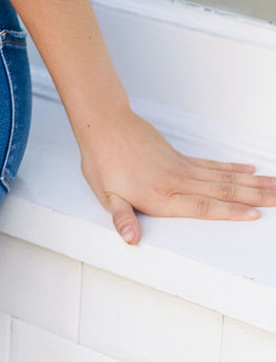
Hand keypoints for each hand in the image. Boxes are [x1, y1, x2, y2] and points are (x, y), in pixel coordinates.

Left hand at [78, 107, 275, 244]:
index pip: (202, 206)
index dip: (229, 212)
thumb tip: (129, 238)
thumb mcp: (106, 194)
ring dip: (252, 182)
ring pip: (224, 177)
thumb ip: (122, 218)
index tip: (255, 214)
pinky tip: (250, 169)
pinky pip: (213, 165)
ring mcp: (181, 168)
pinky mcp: (180, 157)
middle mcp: (177, 182)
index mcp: (162, 196)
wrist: (104, 123)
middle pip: (223, 191)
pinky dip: (233, 167)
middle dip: (254, 196)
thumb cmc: (103, 160)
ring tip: (275, 186)